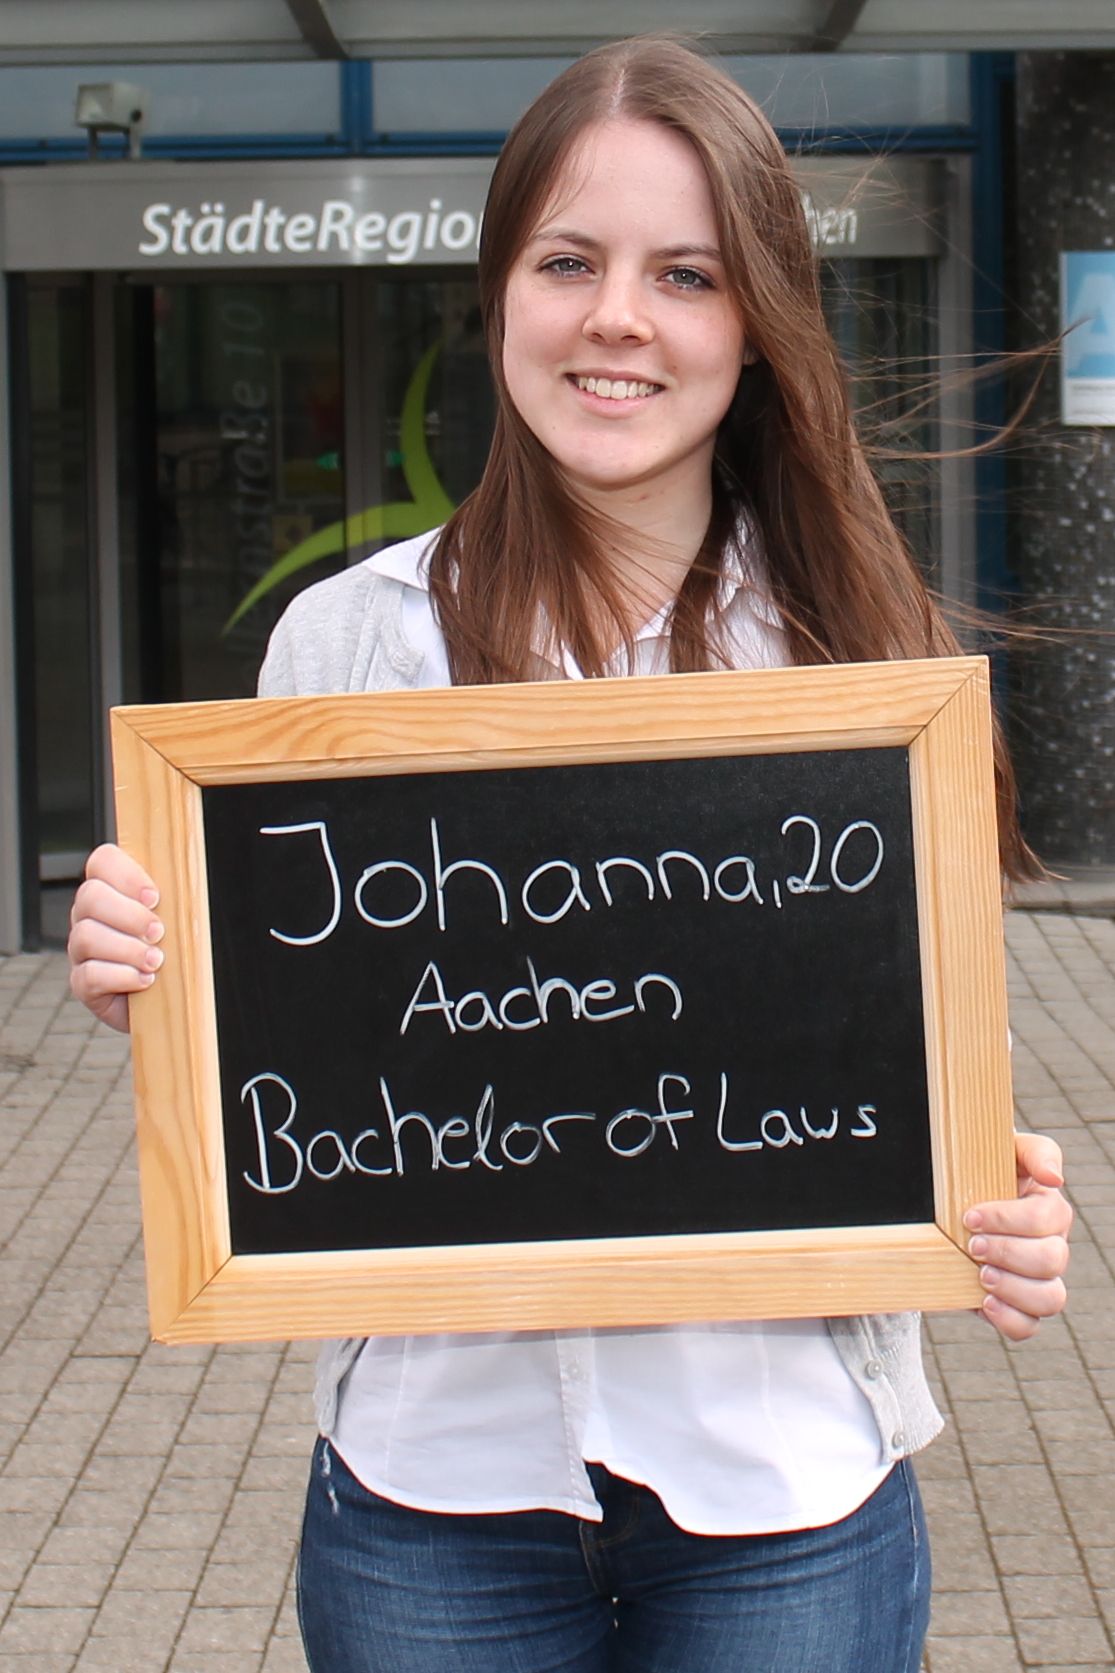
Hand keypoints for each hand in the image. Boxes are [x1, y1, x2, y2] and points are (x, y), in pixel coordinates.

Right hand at [68, 843, 163, 1033]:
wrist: (172, 1002)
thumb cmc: (179, 954)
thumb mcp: (182, 920)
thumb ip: (179, 898)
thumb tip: (193, 881)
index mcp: (113, 890)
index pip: (103, 862)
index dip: (125, 874)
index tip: (155, 897)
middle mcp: (89, 916)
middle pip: (90, 896)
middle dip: (128, 914)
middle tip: (159, 932)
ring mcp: (81, 950)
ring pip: (86, 936)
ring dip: (127, 948)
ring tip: (157, 961)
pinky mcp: (83, 984)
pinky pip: (89, 975)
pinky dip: (120, 977)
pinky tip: (145, 980)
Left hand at [965, 1132, 1071, 1340]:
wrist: (943, 1206)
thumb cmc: (975, 1172)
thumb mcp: (1001, 1150)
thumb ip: (1035, 1152)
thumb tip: (1054, 1178)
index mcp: (1048, 1208)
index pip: (1050, 1218)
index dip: (1009, 1220)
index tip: (968, 1217)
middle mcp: (1050, 1245)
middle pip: (1052, 1259)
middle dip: (1008, 1253)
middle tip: (971, 1245)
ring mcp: (1035, 1280)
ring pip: (1051, 1298)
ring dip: (1014, 1288)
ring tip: (981, 1275)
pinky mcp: (1015, 1306)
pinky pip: (1028, 1327)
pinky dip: (1009, 1319)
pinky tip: (984, 1303)